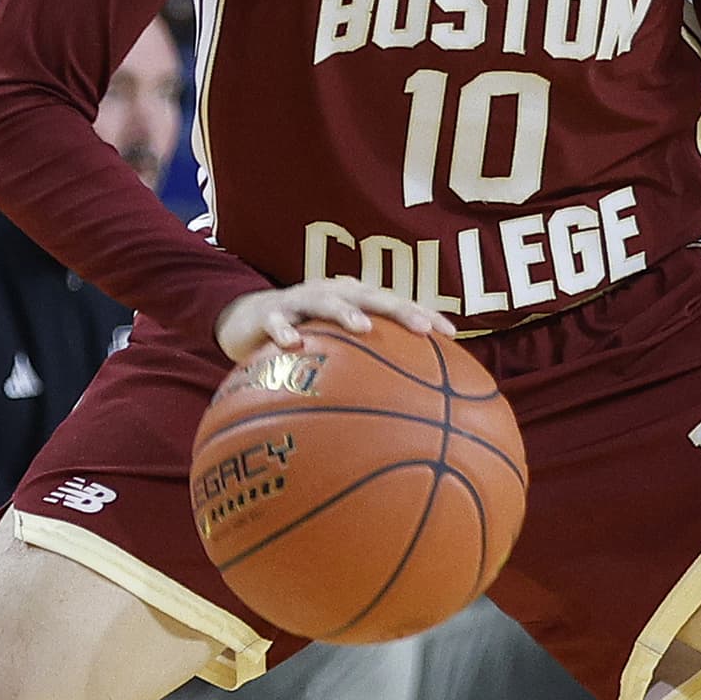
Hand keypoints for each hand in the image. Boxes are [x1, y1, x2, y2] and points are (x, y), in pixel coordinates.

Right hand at [217, 277, 444, 360]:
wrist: (247, 319)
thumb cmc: (305, 335)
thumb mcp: (338, 346)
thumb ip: (370, 365)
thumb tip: (412, 405)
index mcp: (354, 299)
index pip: (396, 304)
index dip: (424, 315)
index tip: (453, 335)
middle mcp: (332, 293)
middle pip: (371, 297)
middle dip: (398, 309)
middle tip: (422, 328)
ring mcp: (300, 301)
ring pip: (325, 302)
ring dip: (346, 313)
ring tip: (364, 328)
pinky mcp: (268, 314)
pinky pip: (276, 322)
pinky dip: (284, 331)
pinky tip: (293, 344)